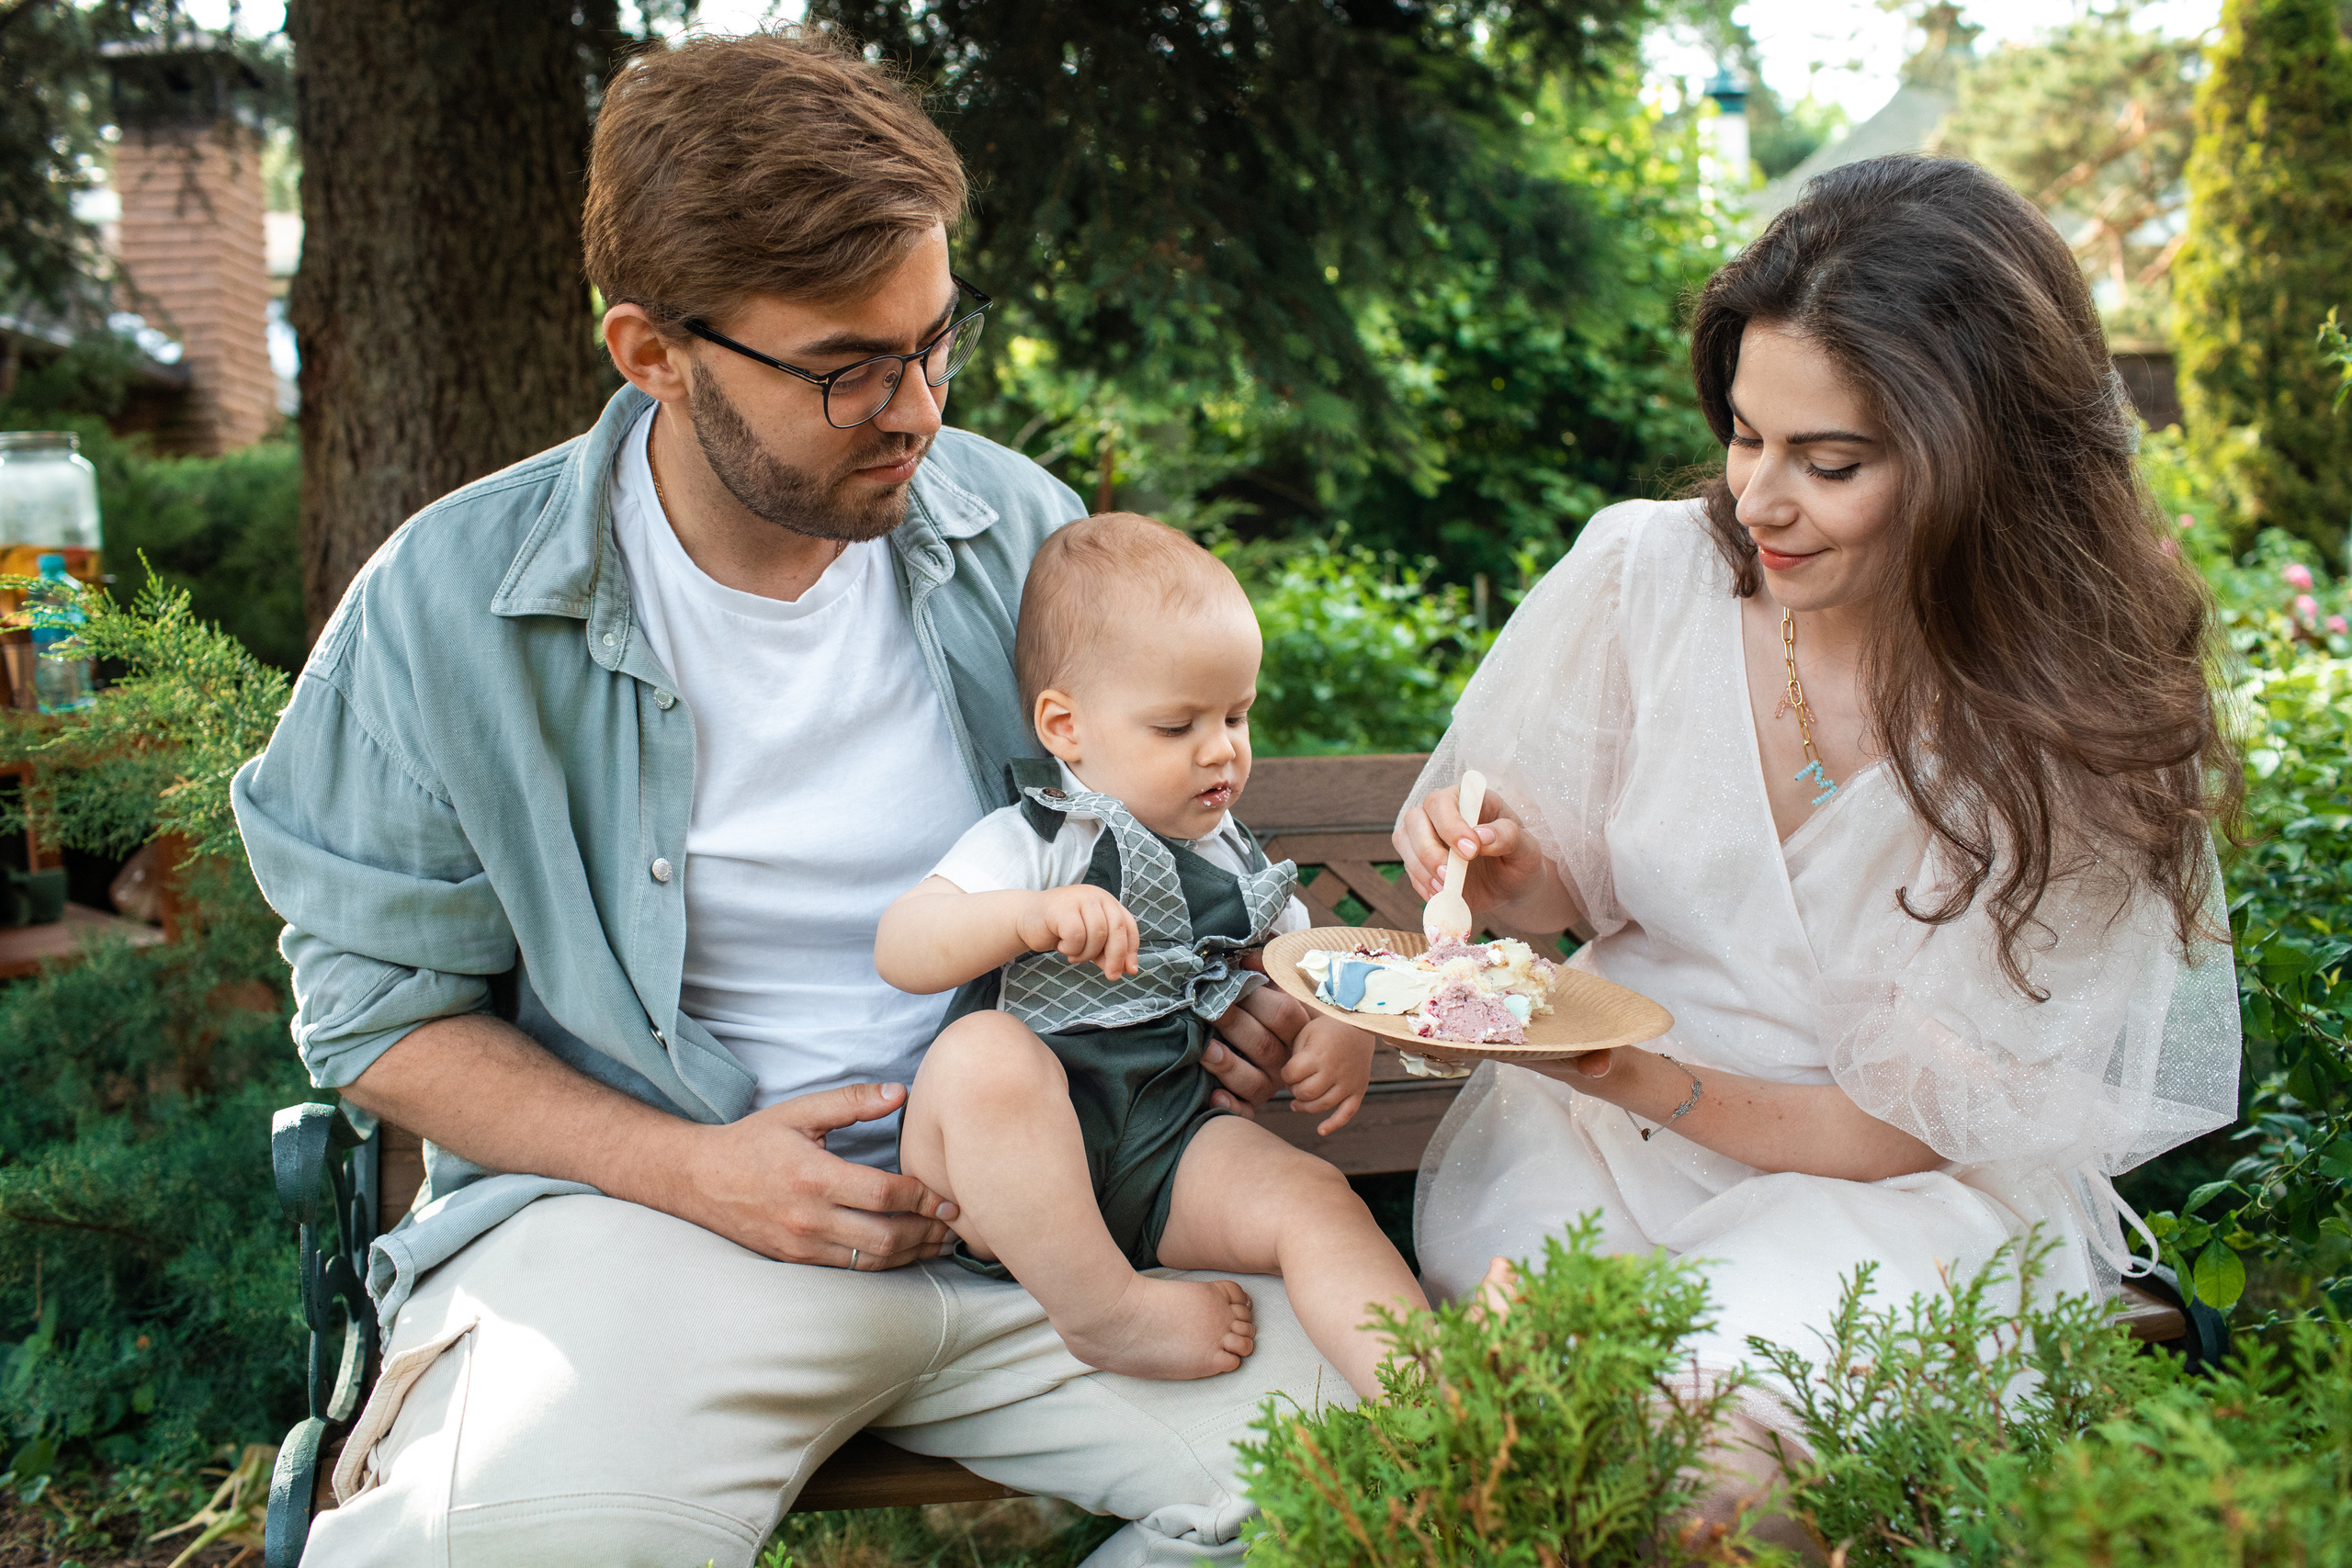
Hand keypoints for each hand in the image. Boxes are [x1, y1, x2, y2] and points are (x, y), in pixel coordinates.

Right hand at [667, 1082, 955, 1270]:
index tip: (947, 1196)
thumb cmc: (754, 1141)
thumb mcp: (800, 1112)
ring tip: (940, 1243)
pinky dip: (883, 1263)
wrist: (699, 1180)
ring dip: (912, 1254)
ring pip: (870, 1260)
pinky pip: (849, 1270)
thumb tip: (900, 1092)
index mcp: (814, 1177)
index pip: (883, 1194)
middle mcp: (809, 1217)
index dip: (922, 1197)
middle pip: (884, 1236)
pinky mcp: (796, 1261)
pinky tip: (905, 1253)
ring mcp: (801, 1245)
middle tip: (955, 1224)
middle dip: (926, 1233)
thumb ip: (852, 1102)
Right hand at [1014, 884, 1139, 979]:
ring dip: (1087, 953)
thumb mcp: (1090, 941)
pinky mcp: (1061, 907)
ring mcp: (1079, 898)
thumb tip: (1128, 969)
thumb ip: (1107, 951)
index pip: (1128, 926)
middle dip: (1116, 956)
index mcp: (1106, 901)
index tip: (1129, 971)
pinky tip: (1062, 946)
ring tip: (1074, 954)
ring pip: (1097, 934)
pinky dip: (1071, 948)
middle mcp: (1096, 896)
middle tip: (1110, 975)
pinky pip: (1077, 935)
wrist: (1026, 919)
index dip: (1131, 950)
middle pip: (1117, 929)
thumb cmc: (1060, 930)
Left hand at [1206, 980, 1306, 1116]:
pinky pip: (1244, 1112)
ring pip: (1254, 1081)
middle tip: (1208, 1009)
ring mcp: (1269, 1085)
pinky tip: (1214, 1097)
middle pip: (1264, 1046)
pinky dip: (1230, 1107)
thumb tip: (1246, 956)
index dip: (1257, 998)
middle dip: (1235, 1026)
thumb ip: (1264, 973)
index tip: (1230, 983)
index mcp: (1296, 1031)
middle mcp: (1285, 1060)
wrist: (1287, 1056)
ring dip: (1229, 1066)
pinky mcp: (1251, 1105)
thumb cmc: (1269, 1016)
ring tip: (1206, 1051)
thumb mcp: (1276, 993)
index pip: (1283, 1013)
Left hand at [1281, 1016, 1374, 1135]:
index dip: (1285, 1076)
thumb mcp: (1305, 1034)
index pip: (1292, 1076)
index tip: (1287, 1072)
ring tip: (1296, 1104)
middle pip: (1306, 1093)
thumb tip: (1286, 1083)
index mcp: (1318, 1055)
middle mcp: (1334, 1071)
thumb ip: (1294, 1057)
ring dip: (1305, 1107)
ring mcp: (1348, 1082)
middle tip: (1294, 1084)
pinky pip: (1347, 1113)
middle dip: (1294, 1091)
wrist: (1359, 1026)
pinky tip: (1320, 1131)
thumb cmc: (1325, 1030)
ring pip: (1322, 1105)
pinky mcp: (1359, 1090)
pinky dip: (1334, 1124)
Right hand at [1394, 784, 1547, 908]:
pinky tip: (1442, 895)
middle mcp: (1442, 813)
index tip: (1471, 851)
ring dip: (1421, 867)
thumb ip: (1509, 836)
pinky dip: (1422, 884)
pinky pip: (1409, 869)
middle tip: (1449, 875)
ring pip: (1403, 841)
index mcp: (1468, 800)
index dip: (1450, 825)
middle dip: (1428, 849)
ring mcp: (1427, 836)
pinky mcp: (1420, 861)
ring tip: (1445, 888)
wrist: (1511, 886)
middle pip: (1414, 819)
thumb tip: (1482, 836)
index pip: (1443, 802)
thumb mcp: (1527, 848)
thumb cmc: (1519, 859)